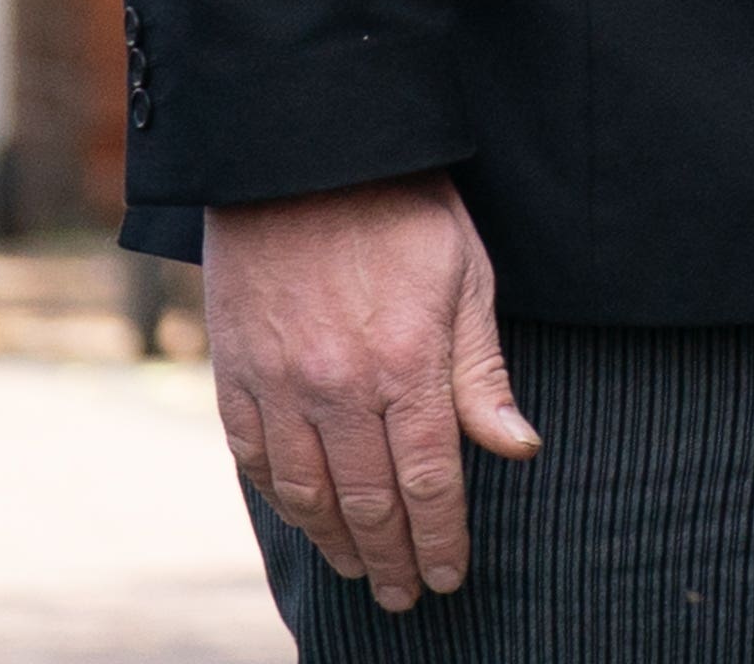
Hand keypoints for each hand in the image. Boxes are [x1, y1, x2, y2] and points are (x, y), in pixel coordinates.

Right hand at [204, 174, 537, 610]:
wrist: (306, 157)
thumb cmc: (405, 210)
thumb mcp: (468, 279)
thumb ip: (483, 374)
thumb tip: (518, 449)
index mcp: (406, 364)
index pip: (429, 479)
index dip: (441, 537)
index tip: (449, 577)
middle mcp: (337, 387)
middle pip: (367, 501)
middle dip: (392, 557)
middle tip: (407, 597)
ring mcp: (278, 384)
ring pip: (307, 491)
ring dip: (335, 541)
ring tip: (363, 571)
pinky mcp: (234, 373)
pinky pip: (254, 458)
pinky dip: (280, 498)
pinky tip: (304, 519)